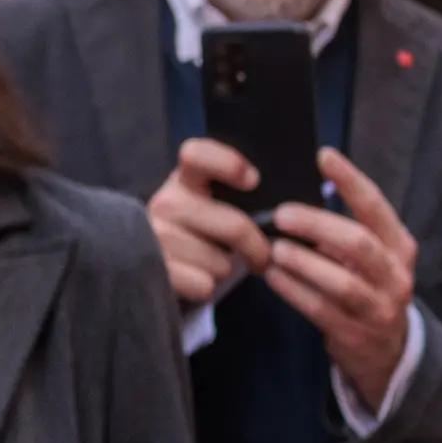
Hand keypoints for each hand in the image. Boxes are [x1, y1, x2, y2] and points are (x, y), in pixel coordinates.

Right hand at [147, 138, 270, 310]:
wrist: (160, 268)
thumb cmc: (200, 232)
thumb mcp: (210, 205)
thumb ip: (236, 197)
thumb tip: (283, 209)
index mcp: (183, 180)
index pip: (197, 155)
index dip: (228, 164)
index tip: (253, 180)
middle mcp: (165, 203)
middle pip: (234, 226)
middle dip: (257, 247)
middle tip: (261, 256)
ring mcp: (157, 237)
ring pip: (221, 262)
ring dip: (226, 269)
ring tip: (211, 264)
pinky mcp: (157, 271)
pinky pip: (204, 284)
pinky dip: (207, 287)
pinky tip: (195, 279)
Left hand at [262, 149, 419, 412]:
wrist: (387, 351)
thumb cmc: (367, 287)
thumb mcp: (368, 257)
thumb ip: (343, 230)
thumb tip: (294, 195)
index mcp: (400, 246)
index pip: (376, 206)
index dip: (351, 180)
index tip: (323, 155)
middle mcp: (396, 275)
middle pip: (359, 244)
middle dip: (319, 225)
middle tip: (282, 214)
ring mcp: (379, 308)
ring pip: (342, 283)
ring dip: (305, 263)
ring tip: (275, 249)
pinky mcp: (356, 335)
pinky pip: (322, 310)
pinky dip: (294, 291)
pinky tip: (271, 276)